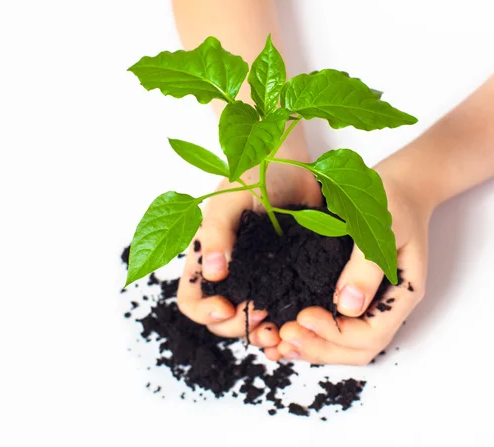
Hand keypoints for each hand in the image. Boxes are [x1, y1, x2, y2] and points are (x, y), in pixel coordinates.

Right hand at [177, 133, 321, 353]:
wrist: (287, 162)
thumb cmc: (248, 174)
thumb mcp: (226, 200)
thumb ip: (215, 233)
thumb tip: (214, 273)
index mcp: (206, 260)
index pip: (192, 301)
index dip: (205, 312)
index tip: (228, 307)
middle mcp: (230, 275)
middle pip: (222, 320)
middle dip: (239, 327)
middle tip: (263, 319)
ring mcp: (259, 278)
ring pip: (254, 320)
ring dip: (264, 331)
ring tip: (282, 329)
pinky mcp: (287, 276)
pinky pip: (284, 306)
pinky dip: (289, 319)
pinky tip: (300, 319)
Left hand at [271, 165, 432, 364]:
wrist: (396, 185)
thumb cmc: (391, 200)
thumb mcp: (380, 226)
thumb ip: (366, 266)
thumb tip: (346, 305)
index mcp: (401, 294)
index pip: (371, 334)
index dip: (336, 334)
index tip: (302, 316)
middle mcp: (386, 306)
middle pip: (356, 348)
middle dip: (319, 347)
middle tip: (283, 337)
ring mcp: (370, 302)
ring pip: (344, 343)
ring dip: (312, 346)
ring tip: (278, 343)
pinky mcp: (351, 294)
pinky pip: (333, 323)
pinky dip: (309, 332)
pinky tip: (282, 331)